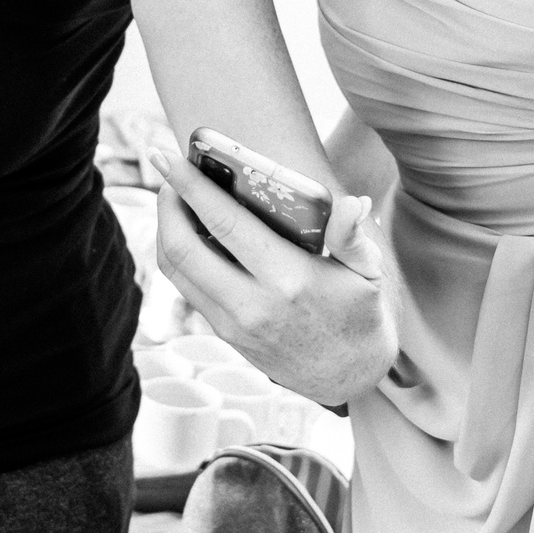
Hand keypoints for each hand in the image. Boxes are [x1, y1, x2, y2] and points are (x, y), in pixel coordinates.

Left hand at [149, 150, 396, 404]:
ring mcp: (233, 324)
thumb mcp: (368, 273)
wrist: (348, 376)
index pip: (225, 223)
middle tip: (168, 172)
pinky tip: (188, 231)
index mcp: (289, 280)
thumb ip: (352, 236)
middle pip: (182, 247)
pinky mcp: (225, 335)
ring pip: (175, 270)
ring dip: (165, 227)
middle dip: (167, 203)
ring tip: (174, 196)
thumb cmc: (360, 313)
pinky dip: (177, 254)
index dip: (191, 186)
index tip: (168, 156)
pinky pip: (186, 288)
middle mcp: (252, 304)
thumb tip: (351, 202)